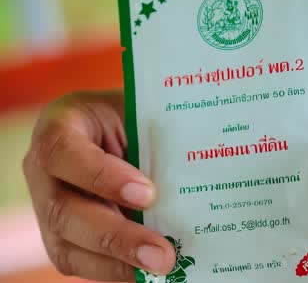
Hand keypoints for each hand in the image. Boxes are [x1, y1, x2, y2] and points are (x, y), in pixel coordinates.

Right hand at [23, 91, 175, 280]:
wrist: (111, 126)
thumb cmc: (128, 114)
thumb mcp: (137, 112)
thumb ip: (152, 138)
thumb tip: (192, 173)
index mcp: (59, 125)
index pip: (64, 152)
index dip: (102, 177)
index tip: (148, 194)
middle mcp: (43, 169)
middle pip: (63, 210)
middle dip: (115, 236)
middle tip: (162, 252)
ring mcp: (46, 204)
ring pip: (67, 244)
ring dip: (118, 261)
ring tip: (161, 266)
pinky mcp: (58, 234)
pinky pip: (78, 260)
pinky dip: (115, 269)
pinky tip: (146, 272)